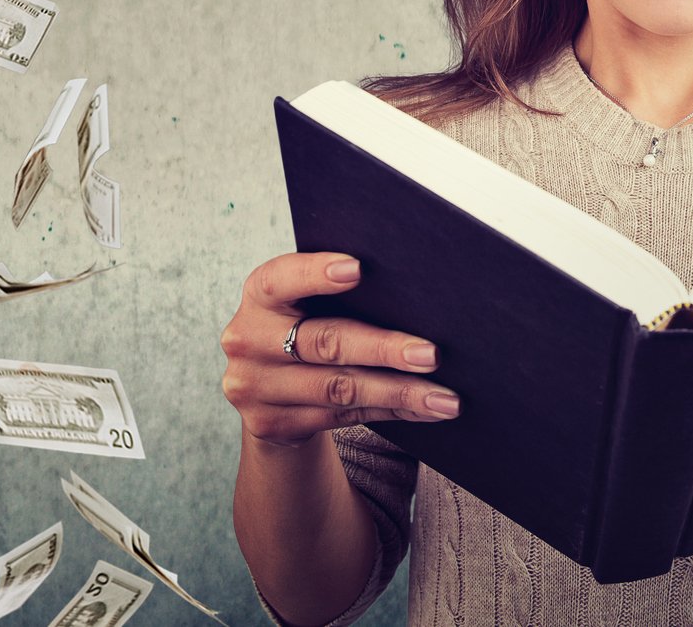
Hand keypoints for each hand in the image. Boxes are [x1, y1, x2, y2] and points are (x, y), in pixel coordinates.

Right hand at [220, 251, 460, 447]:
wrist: (266, 393)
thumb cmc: (304, 329)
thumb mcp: (302, 306)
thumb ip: (335, 297)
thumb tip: (416, 296)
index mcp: (258, 297)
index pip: (280, 279)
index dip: (315, 273)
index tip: (358, 268)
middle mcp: (247, 340)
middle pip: (324, 342)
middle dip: (383, 348)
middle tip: (431, 354)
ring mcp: (256, 387)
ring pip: (340, 389)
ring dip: (399, 393)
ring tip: (445, 398)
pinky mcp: (272, 425)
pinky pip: (343, 416)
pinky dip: (391, 412)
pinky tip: (425, 410)